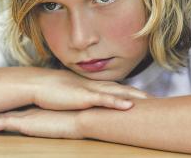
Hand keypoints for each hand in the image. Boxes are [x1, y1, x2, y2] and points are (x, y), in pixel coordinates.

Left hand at [0, 107, 82, 138]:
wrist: (81, 115)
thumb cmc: (76, 118)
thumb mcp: (61, 117)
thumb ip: (54, 118)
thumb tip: (55, 122)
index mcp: (34, 107)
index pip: (12, 108)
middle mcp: (26, 109)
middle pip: (0, 110)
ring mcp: (24, 115)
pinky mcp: (24, 123)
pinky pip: (0, 125)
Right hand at [32, 69, 149, 110]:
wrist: (36, 84)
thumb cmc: (47, 89)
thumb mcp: (65, 93)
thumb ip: (75, 96)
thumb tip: (78, 101)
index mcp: (87, 85)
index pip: (112, 86)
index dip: (127, 90)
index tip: (141, 95)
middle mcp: (91, 85)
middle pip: (119, 87)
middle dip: (137, 92)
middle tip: (154, 98)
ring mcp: (89, 90)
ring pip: (116, 92)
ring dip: (134, 95)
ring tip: (150, 101)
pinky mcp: (84, 97)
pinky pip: (104, 99)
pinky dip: (117, 101)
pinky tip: (130, 105)